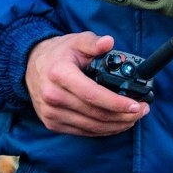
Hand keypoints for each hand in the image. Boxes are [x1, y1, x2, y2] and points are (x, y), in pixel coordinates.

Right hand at [25, 33, 148, 135]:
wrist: (30, 65)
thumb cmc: (59, 53)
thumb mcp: (76, 41)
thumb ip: (93, 42)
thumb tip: (109, 42)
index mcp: (60, 74)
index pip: (92, 95)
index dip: (117, 103)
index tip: (136, 105)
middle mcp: (53, 96)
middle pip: (95, 114)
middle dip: (123, 115)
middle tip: (142, 110)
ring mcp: (52, 113)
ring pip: (91, 126)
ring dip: (116, 125)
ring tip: (134, 118)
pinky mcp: (52, 123)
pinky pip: (83, 132)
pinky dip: (103, 130)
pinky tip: (116, 124)